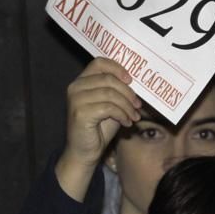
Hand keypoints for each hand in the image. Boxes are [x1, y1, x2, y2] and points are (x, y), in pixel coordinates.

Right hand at [55, 58, 140, 200]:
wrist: (85, 151)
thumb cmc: (99, 127)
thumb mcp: (111, 104)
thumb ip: (118, 91)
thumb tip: (139, 81)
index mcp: (81, 81)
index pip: (99, 62)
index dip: (117, 68)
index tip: (131, 80)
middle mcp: (75, 87)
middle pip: (108, 79)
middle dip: (128, 92)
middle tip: (138, 105)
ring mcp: (76, 99)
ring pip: (110, 93)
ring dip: (127, 106)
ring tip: (134, 116)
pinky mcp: (80, 113)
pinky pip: (108, 107)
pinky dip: (122, 114)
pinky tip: (126, 122)